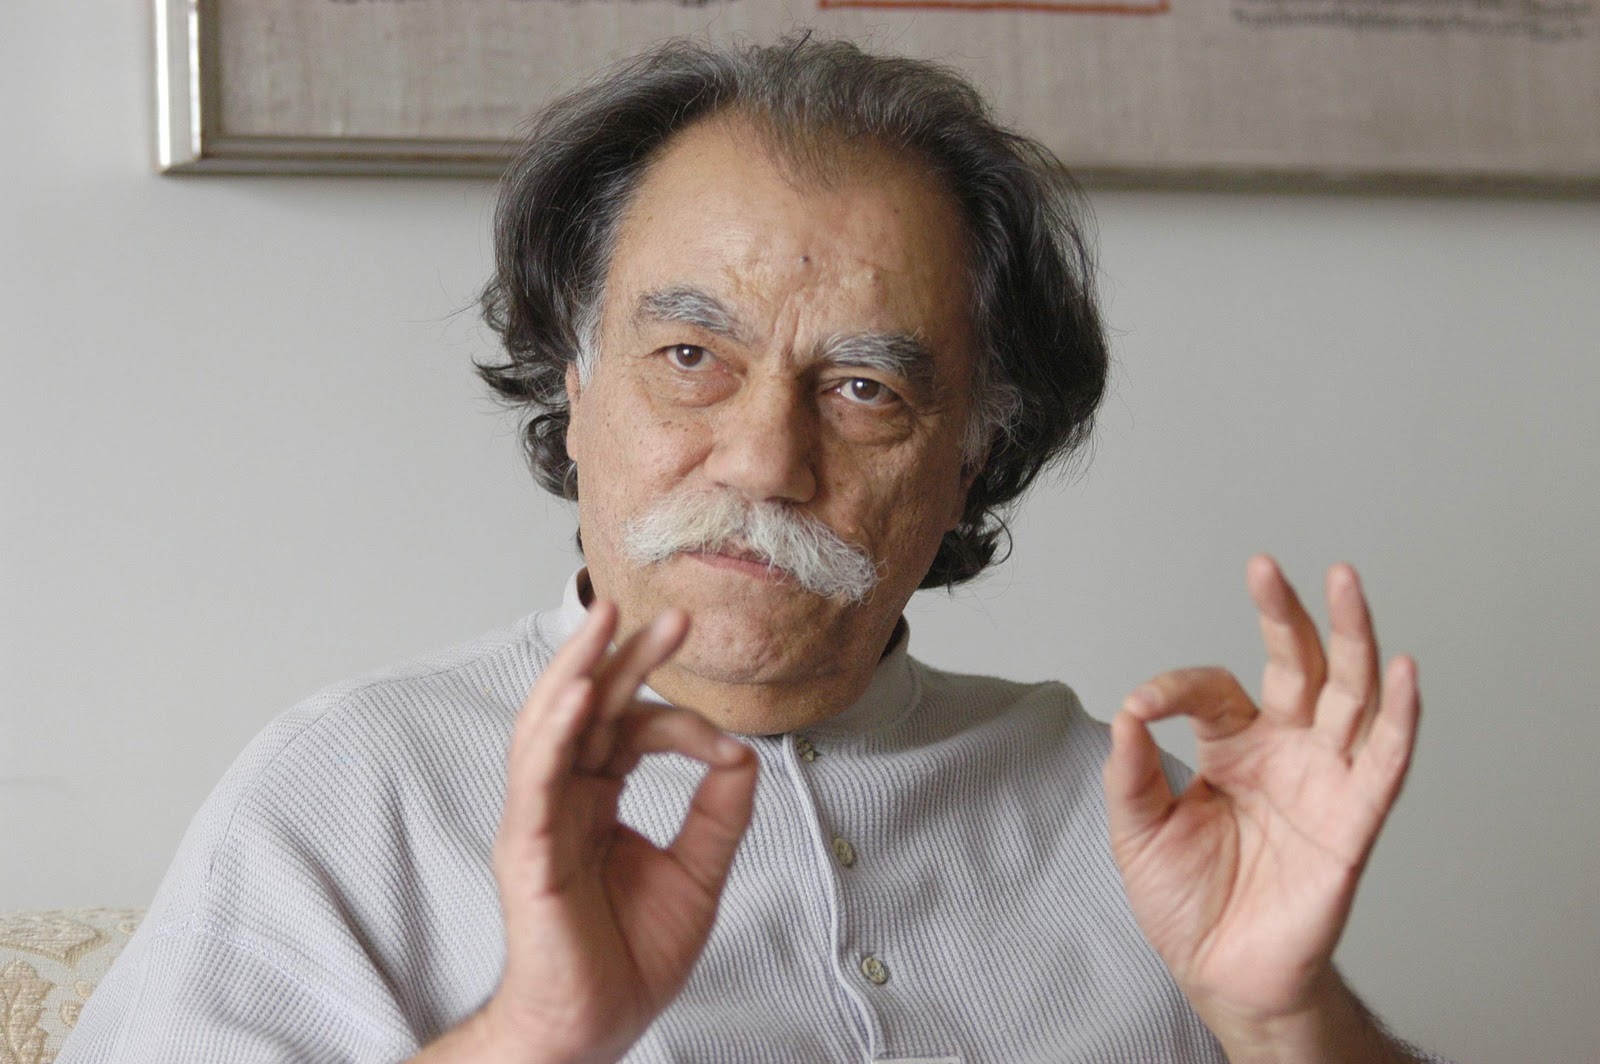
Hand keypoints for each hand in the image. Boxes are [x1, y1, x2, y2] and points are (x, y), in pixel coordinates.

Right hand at [480, 601, 757, 1062]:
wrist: (596, 1028)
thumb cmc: (629, 957)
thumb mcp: (698, 873)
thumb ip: (720, 812)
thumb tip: (742, 752)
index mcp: (597, 796)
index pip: (633, 728)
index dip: (682, 721)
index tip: (725, 745)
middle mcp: (563, 797)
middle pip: (588, 707)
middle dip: (626, 655)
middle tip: (673, 616)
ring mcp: (539, 819)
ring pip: (550, 726)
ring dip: (578, 669)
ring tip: (605, 621)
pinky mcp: (527, 850)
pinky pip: (536, 781)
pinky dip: (556, 734)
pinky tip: (580, 697)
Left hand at [1103, 556, 1419, 1035]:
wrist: (1222, 974)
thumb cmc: (1186, 901)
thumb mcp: (1137, 832)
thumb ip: (1131, 773)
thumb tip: (1128, 712)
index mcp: (1230, 746)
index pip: (1211, 689)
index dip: (1176, 689)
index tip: (1144, 707)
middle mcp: (1283, 750)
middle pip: (1297, 665)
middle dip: (1286, 614)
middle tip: (1266, 568)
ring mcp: (1322, 779)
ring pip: (1348, 694)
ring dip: (1352, 637)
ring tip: (1344, 581)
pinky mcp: (1353, 820)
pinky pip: (1386, 763)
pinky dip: (1400, 718)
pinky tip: (1401, 672)